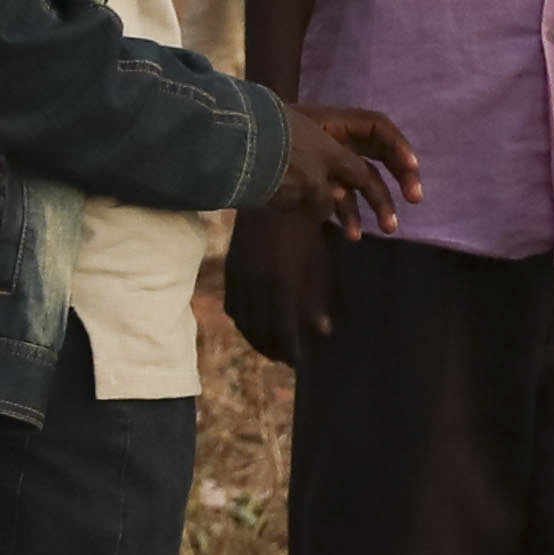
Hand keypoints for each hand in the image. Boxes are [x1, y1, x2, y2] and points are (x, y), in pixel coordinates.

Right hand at [225, 201, 332, 366]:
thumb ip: (317, 297)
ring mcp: (240, 276)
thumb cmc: (305, 227)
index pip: (284, 331)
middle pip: (262, 331)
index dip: (292, 352)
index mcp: (282, 283)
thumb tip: (322, 330)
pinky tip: (255, 324)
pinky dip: (244, 321)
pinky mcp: (231, 267)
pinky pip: (233, 305)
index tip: (301, 364)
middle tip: (288, 359)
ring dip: (257, 339)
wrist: (272, 191)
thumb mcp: (318, 261)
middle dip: (275, 350)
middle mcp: (257, 283)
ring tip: (273, 346)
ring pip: (244, 321)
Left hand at [280, 103, 420, 237]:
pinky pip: (328, 197)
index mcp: (334, 125)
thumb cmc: (274, 154)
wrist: (225, 155)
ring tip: (385, 230)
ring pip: (351, 182)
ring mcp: (311, 163)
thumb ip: (339, 183)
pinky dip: (341, 212)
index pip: (377, 129)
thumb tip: (337, 202)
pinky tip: (347, 232)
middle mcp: (327, 140)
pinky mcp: (297, 183)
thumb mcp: (317, 167)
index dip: (399, 149)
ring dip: (370, 204)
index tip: (412, 174)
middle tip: (415, 200)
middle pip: (370, 157)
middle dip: (394, 180)